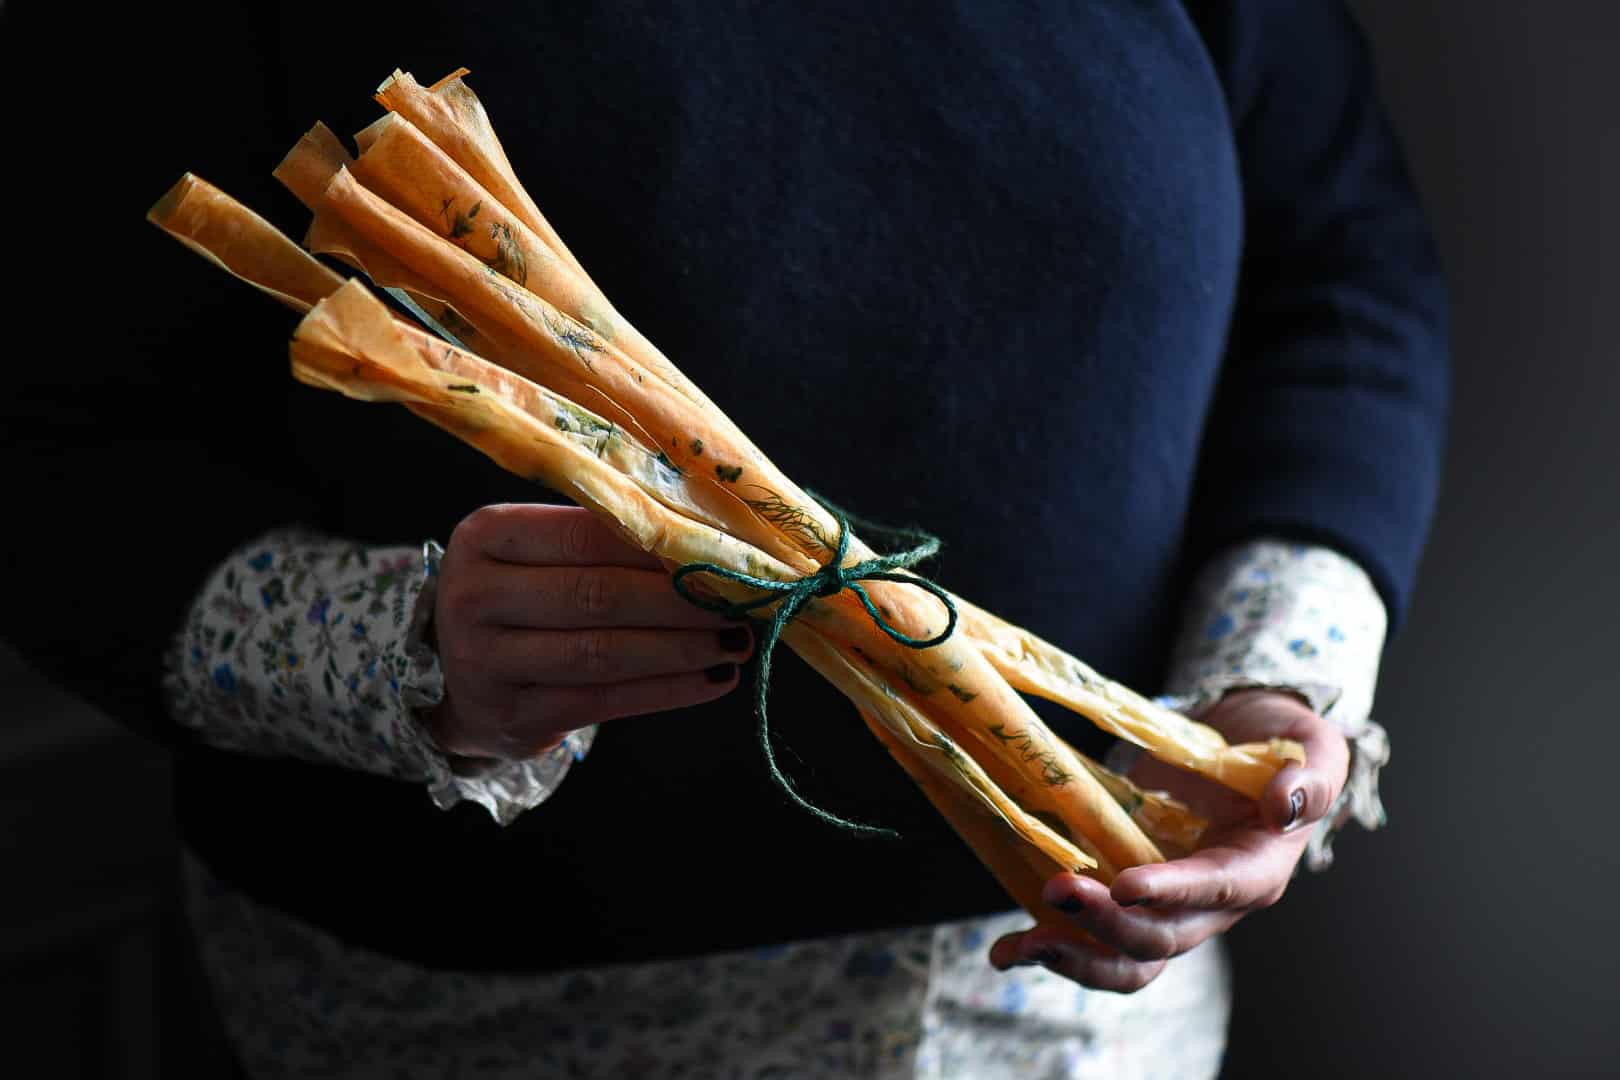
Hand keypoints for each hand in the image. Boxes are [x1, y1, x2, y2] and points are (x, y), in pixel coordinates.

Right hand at [422, 503, 751, 761]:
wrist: (456, 674)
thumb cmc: (521, 596)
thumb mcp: (536, 552)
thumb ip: (604, 538)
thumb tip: (710, 541)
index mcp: (485, 535)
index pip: (583, 533)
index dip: (657, 543)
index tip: (720, 550)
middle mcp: (475, 596)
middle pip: (596, 594)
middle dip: (680, 599)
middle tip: (741, 600)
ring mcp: (488, 663)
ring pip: (604, 652)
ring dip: (683, 648)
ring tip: (737, 640)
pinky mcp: (516, 717)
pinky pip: (606, 701)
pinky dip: (669, 690)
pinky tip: (714, 679)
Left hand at [988, 689, 1349, 991]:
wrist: (1245, 745)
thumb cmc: (1281, 744)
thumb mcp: (1310, 745)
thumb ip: (1310, 776)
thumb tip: (1286, 802)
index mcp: (1257, 869)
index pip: (1216, 890)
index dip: (1172, 892)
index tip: (1125, 884)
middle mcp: (1212, 905)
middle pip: (1162, 938)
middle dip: (1108, 923)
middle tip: (1056, 890)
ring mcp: (1169, 908)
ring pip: (1128, 958)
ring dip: (1074, 956)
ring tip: (1019, 947)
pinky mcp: (1132, 901)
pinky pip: (1097, 940)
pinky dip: (1055, 947)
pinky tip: (1008, 949)